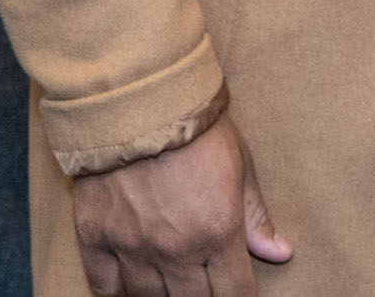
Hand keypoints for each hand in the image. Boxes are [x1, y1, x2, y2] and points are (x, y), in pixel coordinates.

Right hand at [68, 118, 291, 295]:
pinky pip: (103, 286)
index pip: (235, 294)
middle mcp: (175, 250)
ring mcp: (132, 247)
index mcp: (217, 232)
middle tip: (204, 284)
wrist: (134, 98)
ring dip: (163, 296)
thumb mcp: (239, 165)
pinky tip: (128, 285)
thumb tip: (280, 253)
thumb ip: (256, 216)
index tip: (237, 292)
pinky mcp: (95, 237)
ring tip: (171, 282)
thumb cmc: (193, 126)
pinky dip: (115, 292)